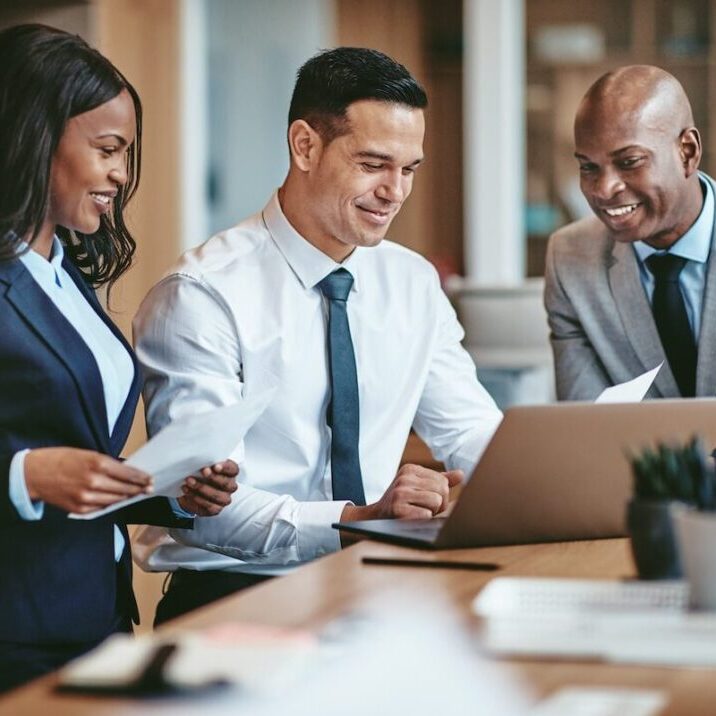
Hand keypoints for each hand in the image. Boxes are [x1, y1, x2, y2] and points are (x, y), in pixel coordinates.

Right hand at [24, 447, 152, 513]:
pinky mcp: (79, 509)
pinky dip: (110, 504)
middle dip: (139, 489)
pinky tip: (116, 500)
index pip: (128, 473)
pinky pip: (101, 508)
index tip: (150, 479)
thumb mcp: (88, 453)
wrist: (34, 474)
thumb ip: (107, 464)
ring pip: (115, 500)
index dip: (142, 478)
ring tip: (136, 494)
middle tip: (149, 488)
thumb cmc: (61, 459)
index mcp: (97, 463)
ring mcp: (86, 497)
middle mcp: (94, 481)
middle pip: (125, 489)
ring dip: (127, 497)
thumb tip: (127, 472)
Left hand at [178, 460, 238, 515]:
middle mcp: (230, 487)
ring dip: (202, 488)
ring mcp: (224, 499)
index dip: (226, 468)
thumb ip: (206, 463)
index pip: (233, 469)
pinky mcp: (215, 509)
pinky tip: (187, 491)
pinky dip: (196, 498)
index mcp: (231, 473)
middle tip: (203, 471)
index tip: (215, 466)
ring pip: (217, 496)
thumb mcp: (204, 465)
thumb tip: (199, 460)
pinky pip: (209, 506)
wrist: (191, 489)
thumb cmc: (200, 474)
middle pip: (227, 484)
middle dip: (213, 477)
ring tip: (189, 481)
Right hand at [341, 464, 463, 523]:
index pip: (443, 481)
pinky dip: (422, 520)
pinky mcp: (397, 508)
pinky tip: (411, 518)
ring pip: (437, 502)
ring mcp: (400, 492)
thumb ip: (439, 480)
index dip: (441, 495)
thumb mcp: (417, 486)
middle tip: (423, 508)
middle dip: (439, 505)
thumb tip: (461, 474)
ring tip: (417, 512)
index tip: (426, 500)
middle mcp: (404, 478)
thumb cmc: (401, 502)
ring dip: (431, 513)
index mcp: (411, 469)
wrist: (374, 517)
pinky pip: (426, 515)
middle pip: (442, 490)